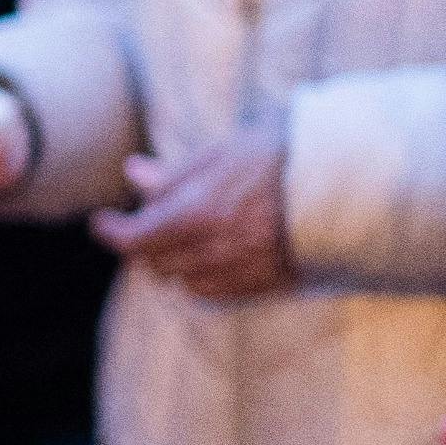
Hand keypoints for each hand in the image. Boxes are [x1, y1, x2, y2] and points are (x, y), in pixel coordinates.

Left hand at [91, 132, 295, 298]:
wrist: (343, 181)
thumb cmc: (279, 156)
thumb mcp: (221, 152)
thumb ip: (174, 175)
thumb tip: (133, 173)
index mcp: (200, 212)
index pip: (136, 239)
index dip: (112, 232)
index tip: (102, 221)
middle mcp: (217, 248)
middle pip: (155, 262)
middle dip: (143, 242)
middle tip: (145, 219)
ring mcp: (242, 270)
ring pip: (182, 280)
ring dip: (172, 260)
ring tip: (180, 233)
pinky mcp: (265, 284)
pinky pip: (213, 291)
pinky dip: (200, 276)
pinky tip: (207, 253)